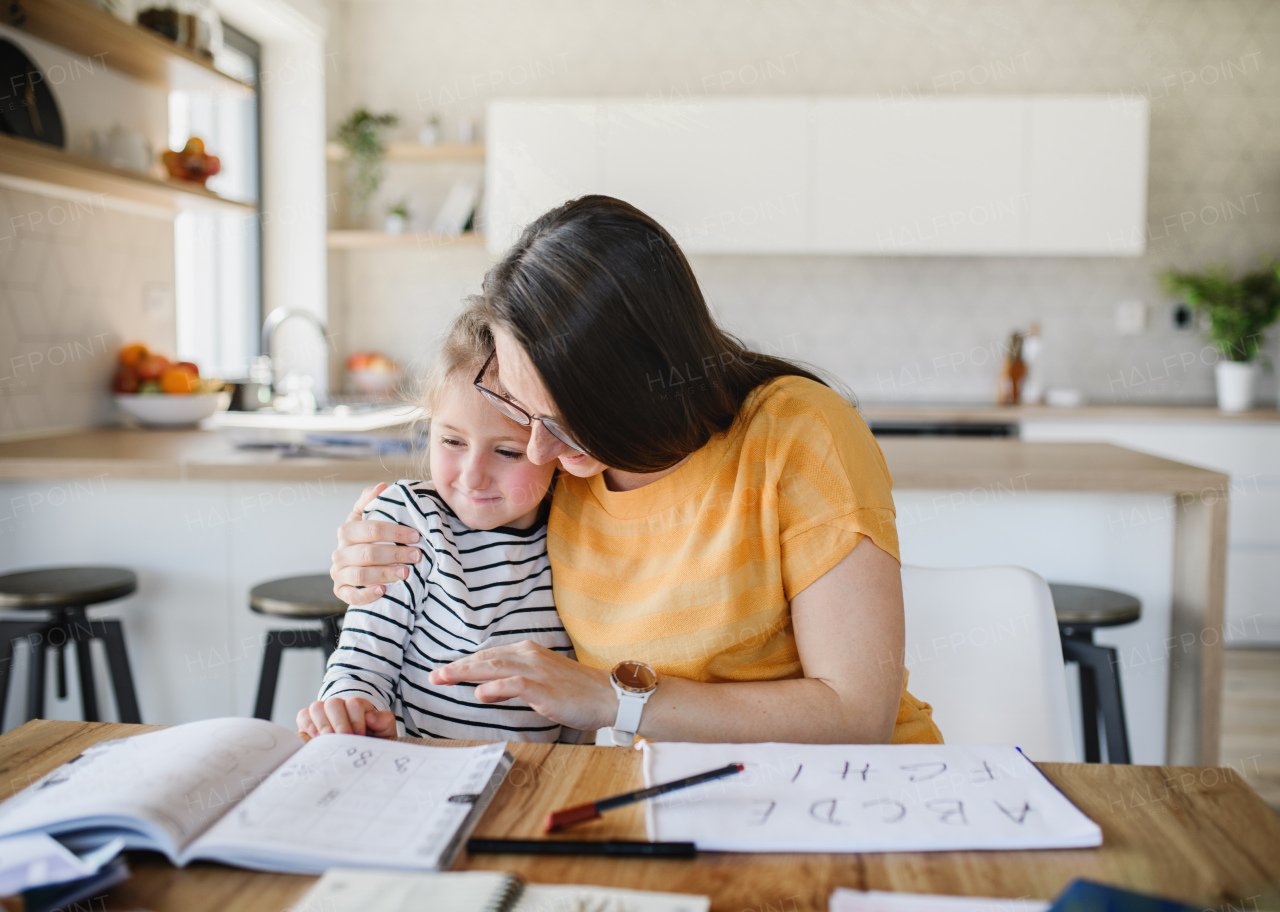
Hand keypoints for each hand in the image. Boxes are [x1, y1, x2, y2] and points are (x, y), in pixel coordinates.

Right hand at [296, 696, 397, 738]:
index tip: (360, 736)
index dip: (356, 721)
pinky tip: (316, 740)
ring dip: (323, 726)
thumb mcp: (383, 732)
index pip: (354, 704)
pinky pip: (303, 715)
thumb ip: (384, 722)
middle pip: (333, 704)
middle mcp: (339, 706)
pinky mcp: (308, 721)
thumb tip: (371, 717)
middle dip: (339, 724)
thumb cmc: (370, 740)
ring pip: (316, 707)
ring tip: (330, 742)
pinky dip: (308, 726)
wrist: (356, 751)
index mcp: (358, 706)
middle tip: (344, 740)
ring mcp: (322, 712)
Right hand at [330, 482, 423, 605]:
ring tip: (406, 573)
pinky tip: (384, 590)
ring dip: (385, 573)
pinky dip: (367, 593)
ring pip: (361, 574)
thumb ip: (371, 502)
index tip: (416, 535)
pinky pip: (351, 595)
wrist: (359, 566)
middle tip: (417, 555)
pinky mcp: (340, 591)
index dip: (395, 532)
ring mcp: (338, 572)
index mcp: (347, 531)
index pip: (371, 529)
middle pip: (368, 553)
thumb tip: (381, 486)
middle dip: (395, 554)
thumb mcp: (367, 518)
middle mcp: (340, 552)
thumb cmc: (368, 540)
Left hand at [429, 641, 614, 731]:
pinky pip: (516, 684)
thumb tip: (486, 690)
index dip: (464, 664)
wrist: (609, 695)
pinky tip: (480, 692)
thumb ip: (513, 684)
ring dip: (466, 672)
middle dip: (457, 667)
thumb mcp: (541, 682)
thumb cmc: (576, 691)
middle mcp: (530, 656)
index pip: (489, 656)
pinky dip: (496, 687)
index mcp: (528, 652)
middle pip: (486, 659)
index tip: (443, 672)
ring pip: (494, 667)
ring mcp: (537, 670)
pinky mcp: (545, 687)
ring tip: (444, 678)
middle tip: (434, 676)